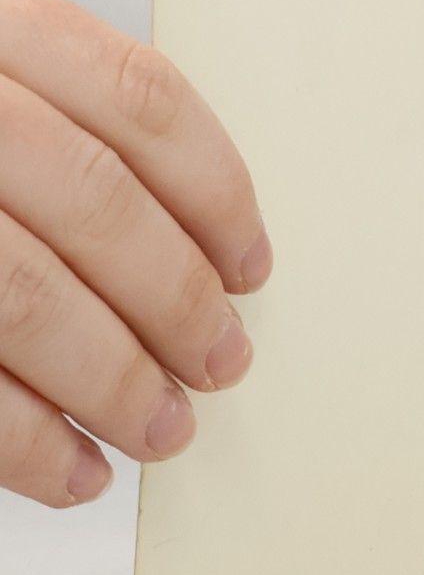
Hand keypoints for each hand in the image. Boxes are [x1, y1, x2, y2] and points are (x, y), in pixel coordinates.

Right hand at [0, 0, 268, 507]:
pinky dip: (17, 439)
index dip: (214, 192)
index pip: (140, 102)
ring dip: (111, 382)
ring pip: (25, 296)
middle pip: (96, 206)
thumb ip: (57, 123)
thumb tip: (199, 248)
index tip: (250, 264)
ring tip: (160, 430)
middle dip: (176, 302)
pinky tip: (65, 473)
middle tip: (222, 363)